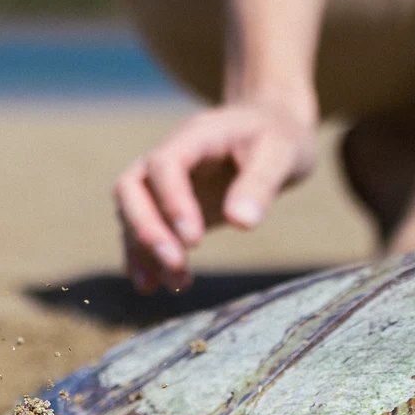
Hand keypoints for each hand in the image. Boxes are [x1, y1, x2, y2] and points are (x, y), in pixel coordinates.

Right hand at [113, 100, 318, 292]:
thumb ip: (261, 185)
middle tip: (176, 263)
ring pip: (132, 212)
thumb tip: (241, 223)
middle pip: (132, 187)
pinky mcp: (169, 204)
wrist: (272, 128)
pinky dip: (144, 256)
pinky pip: (143, 229)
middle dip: (147, 229)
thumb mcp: (282, 154)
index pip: (165, 164)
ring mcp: (164, 181)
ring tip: (178, 284)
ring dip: (147, 249)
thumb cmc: (279, 137)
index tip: (194, 240)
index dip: (172, 201)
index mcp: (197, 136)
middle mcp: (170, 156)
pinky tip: (155, 285)